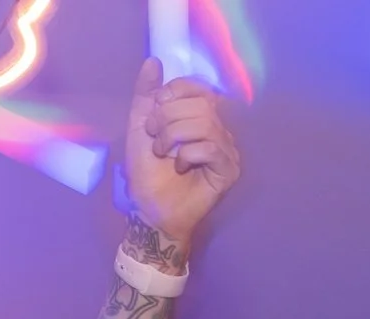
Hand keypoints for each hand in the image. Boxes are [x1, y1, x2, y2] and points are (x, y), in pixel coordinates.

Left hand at [125, 59, 241, 251]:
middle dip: (169, 118)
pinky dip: (188, 155)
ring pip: (207, 124)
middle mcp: (218, 130)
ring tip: (164, 153)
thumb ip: (146, 94)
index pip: (198, 88)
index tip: (155, 111)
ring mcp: (227, 151)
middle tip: (155, 139)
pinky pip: (211, 149)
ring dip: (175, 136)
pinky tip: (180, 168)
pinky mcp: (230, 171)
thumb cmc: (147, 170)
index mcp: (199, 116)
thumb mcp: (140, 125)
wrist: (151, 207)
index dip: (174, 92)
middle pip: (202, 105)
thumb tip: (153, 61)